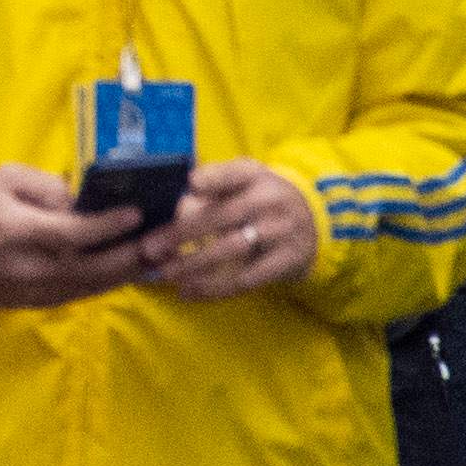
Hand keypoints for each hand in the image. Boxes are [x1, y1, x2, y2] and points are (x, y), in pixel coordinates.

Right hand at [0, 163, 152, 307]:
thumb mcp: (4, 180)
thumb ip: (45, 186)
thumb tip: (84, 197)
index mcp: (17, 232)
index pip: (70, 234)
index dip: (107, 226)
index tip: (137, 213)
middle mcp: (31, 268)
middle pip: (92, 268)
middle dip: (133, 255)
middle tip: (166, 239)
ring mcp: (38, 291)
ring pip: (95, 286)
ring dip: (131, 272)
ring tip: (163, 255)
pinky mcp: (43, 302)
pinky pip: (86, 293)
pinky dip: (113, 280)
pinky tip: (135, 267)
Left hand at [142, 157, 319, 304]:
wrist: (316, 221)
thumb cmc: (265, 197)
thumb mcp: (250, 178)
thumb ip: (219, 181)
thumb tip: (184, 193)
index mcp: (256, 177)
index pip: (234, 173)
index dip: (214, 178)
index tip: (191, 184)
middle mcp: (269, 202)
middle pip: (221, 217)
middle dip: (181, 234)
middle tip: (150, 249)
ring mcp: (279, 233)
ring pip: (230, 250)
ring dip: (194, 265)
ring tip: (166, 275)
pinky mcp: (286, 261)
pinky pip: (247, 279)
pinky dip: (216, 288)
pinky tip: (192, 292)